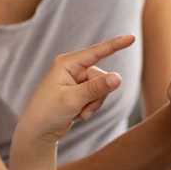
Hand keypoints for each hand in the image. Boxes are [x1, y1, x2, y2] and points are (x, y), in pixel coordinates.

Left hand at [16, 35, 134, 145]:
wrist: (38, 131)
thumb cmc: (49, 112)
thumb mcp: (73, 100)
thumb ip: (97, 88)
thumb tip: (119, 77)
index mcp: (67, 63)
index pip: (96, 52)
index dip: (116, 45)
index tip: (132, 37)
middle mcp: (72, 69)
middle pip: (102, 77)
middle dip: (97, 95)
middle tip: (81, 108)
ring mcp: (76, 80)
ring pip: (102, 89)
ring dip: (94, 104)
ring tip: (77, 112)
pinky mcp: (79, 92)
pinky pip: (97, 97)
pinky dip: (90, 108)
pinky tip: (76, 114)